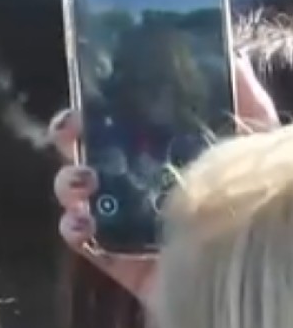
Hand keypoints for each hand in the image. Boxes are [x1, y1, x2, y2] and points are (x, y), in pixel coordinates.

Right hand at [51, 56, 280, 302]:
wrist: (260, 271)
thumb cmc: (257, 199)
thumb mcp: (255, 141)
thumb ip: (245, 101)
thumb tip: (234, 56)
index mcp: (162, 153)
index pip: (116, 125)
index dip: (91, 111)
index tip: (80, 103)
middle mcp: (138, 185)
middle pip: (87, 155)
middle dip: (68, 143)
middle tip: (69, 134)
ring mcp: (125, 224)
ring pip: (78, 199)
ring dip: (68, 186)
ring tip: (82, 184)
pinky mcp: (121, 261)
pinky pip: (86, 244)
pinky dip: (74, 231)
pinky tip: (83, 222)